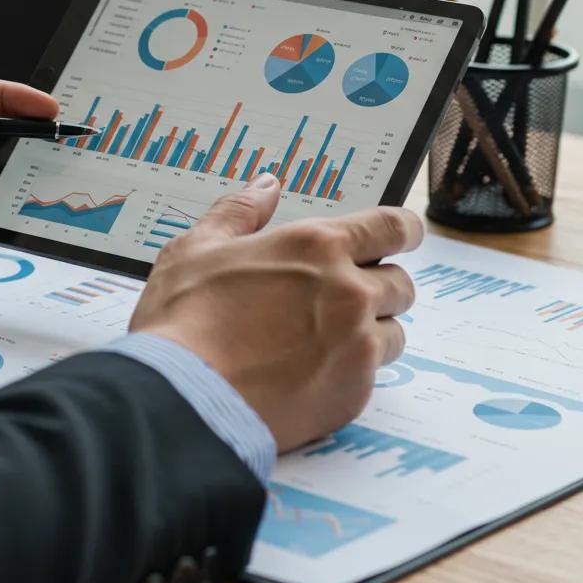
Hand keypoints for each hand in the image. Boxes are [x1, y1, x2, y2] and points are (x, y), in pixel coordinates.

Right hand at [129, 173, 421, 452]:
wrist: (182, 397)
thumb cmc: (183, 318)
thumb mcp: (196, 247)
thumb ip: (239, 211)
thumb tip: (267, 185)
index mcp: (317, 247)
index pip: (394, 227)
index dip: (401, 232)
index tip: (395, 239)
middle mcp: (348, 293)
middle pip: (400, 284)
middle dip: (377, 286)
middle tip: (337, 298)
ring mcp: (356, 346)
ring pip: (393, 333)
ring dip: (368, 332)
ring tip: (320, 341)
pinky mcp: (353, 394)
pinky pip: (371, 377)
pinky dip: (347, 373)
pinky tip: (305, 374)